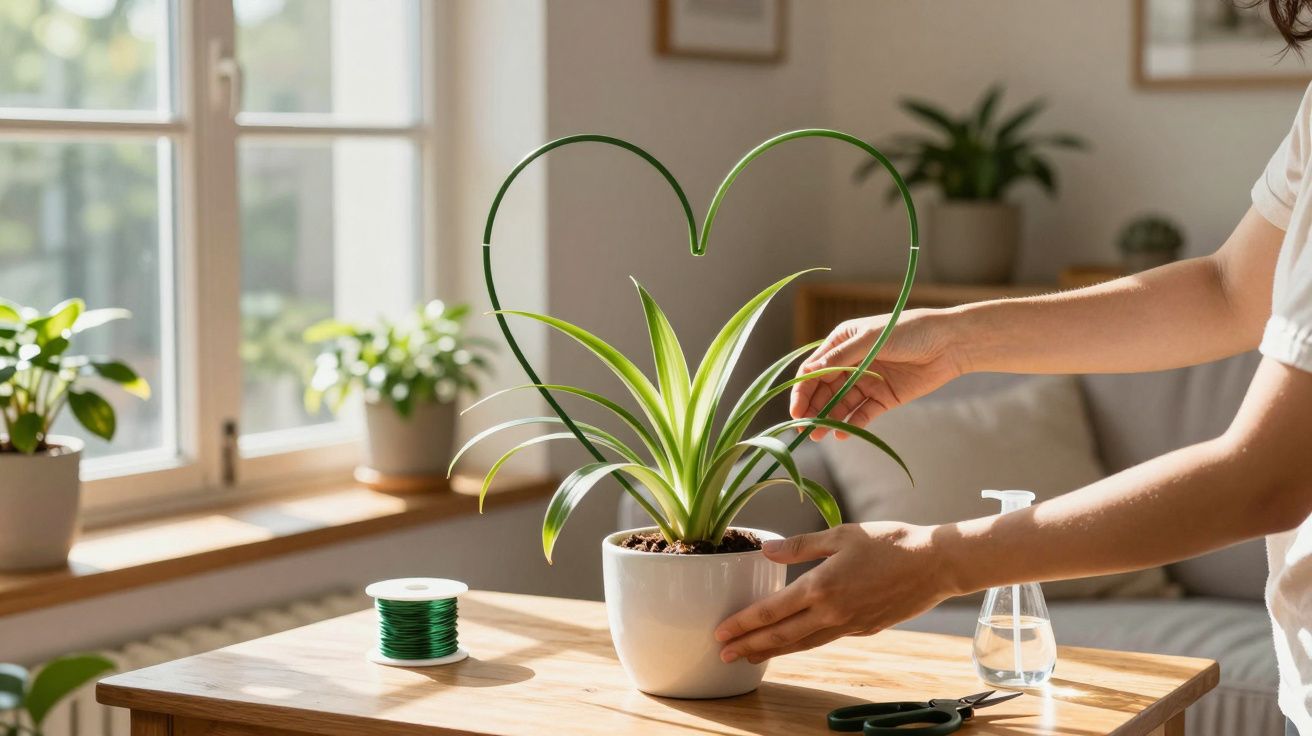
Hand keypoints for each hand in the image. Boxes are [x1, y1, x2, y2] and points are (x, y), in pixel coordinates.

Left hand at [714, 522, 953, 662]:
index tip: (721, 631)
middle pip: (781, 635)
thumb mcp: (842, 534)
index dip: (743, 623)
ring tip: (749, 656)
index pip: (772, 611)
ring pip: (803, 643)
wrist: (936, 564)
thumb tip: (766, 550)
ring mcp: (849, 625)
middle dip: (749, 645)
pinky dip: (803, 645)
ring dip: (773, 651)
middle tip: (723, 654)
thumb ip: (801, 545)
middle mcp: (832, 612)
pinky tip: (793, 643)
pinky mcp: (865, 629)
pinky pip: (825, 639)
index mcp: (821, 586)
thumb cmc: (891, 542)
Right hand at [793, 308, 964, 438]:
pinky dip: (852, 424)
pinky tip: (843, 434)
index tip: (796, 410)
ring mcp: (867, 381)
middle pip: (824, 390)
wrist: (949, 343)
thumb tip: (811, 371)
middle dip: (812, 409)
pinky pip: (862, 414)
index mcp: (842, 343)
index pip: (814, 369)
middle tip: (803, 429)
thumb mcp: (872, 338)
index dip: (802, 390)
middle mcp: (851, 363)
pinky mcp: (883, 397)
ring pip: (840, 404)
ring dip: (828, 419)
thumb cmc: (910, 331)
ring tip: (820, 435)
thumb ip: (841, 357)